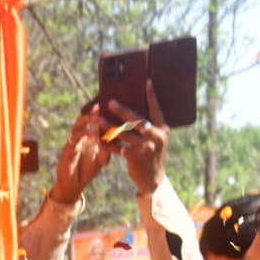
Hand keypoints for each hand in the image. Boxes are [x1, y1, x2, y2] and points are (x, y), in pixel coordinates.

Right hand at [50, 106, 108, 206]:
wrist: (74, 185)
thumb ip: (108, 148)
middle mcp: (79, 137)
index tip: (110, 105)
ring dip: (87, 120)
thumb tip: (120, 138)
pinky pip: (75, 139)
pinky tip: (92, 133)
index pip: (94, 121)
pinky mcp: (67, 150)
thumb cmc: (87, 171)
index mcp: (87, 137)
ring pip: (78, 126)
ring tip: (97, 116)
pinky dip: (84, 134)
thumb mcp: (102, 158)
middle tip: (102, 104)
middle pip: (85, 119)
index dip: (100, 113)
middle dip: (92, 112)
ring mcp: (72, 142)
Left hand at [105, 81, 169, 196]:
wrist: (153, 178)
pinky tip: (97, 138)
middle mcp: (156, 136)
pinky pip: (118, 147)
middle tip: (110, 102)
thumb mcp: (155, 138)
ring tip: (97, 119)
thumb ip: (148, 126)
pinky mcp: (136, 157)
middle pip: (137, 120)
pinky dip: (107, 143)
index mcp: (162, 128)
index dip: (151, 95)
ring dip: (108, 126)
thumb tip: (130, 110)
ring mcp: (146, 147)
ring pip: (124, 133)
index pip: (156, 109)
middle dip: (122, 111)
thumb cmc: (151, 153)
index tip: (146, 81)